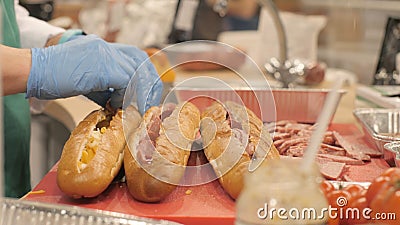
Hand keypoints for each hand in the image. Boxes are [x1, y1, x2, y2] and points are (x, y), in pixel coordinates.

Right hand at [27, 34, 162, 113]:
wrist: (33, 71)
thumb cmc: (53, 78)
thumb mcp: (86, 80)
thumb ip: (106, 87)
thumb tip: (122, 101)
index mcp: (102, 48)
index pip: (133, 56)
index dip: (143, 74)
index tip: (144, 92)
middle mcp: (106, 47)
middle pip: (140, 60)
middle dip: (148, 82)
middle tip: (147, 101)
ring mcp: (105, 54)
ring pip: (136, 71)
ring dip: (139, 91)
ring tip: (134, 107)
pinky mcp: (103, 66)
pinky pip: (127, 81)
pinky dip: (128, 95)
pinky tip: (119, 105)